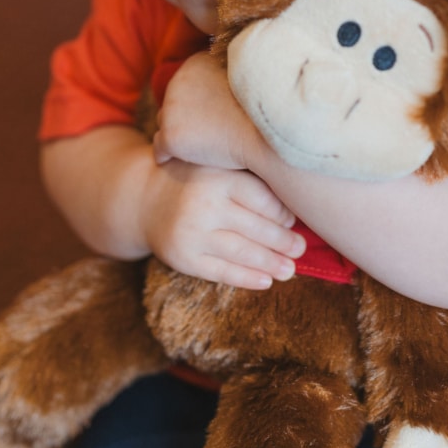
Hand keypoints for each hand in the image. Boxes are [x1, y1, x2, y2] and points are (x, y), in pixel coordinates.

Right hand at [141, 157, 303, 289]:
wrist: (145, 200)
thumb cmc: (196, 181)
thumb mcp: (219, 167)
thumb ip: (251, 180)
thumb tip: (297, 209)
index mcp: (218, 176)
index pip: (261, 198)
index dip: (283, 213)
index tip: (295, 221)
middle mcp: (204, 203)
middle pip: (255, 227)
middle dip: (283, 242)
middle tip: (301, 249)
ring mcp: (192, 233)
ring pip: (241, 252)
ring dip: (271, 263)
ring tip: (290, 270)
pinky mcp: (184, 257)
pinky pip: (221, 272)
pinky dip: (247, 278)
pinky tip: (266, 280)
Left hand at [153, 52, 257, 169]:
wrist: (268, 135)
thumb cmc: (262, 112)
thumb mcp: (242, 79)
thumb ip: (220, 80)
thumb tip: (213, 92)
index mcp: (195, 64)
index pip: (184, 86)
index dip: (196, 103)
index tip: (212, 114)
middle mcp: (177, 81)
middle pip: (173, 104)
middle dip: (185, 119)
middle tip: (208, 132)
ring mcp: (171, 109)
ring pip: (165, 125)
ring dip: (179, 135)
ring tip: (201, 146)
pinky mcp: (171, 136)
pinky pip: (161, 151)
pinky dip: (169, 157)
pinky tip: (183, 162)